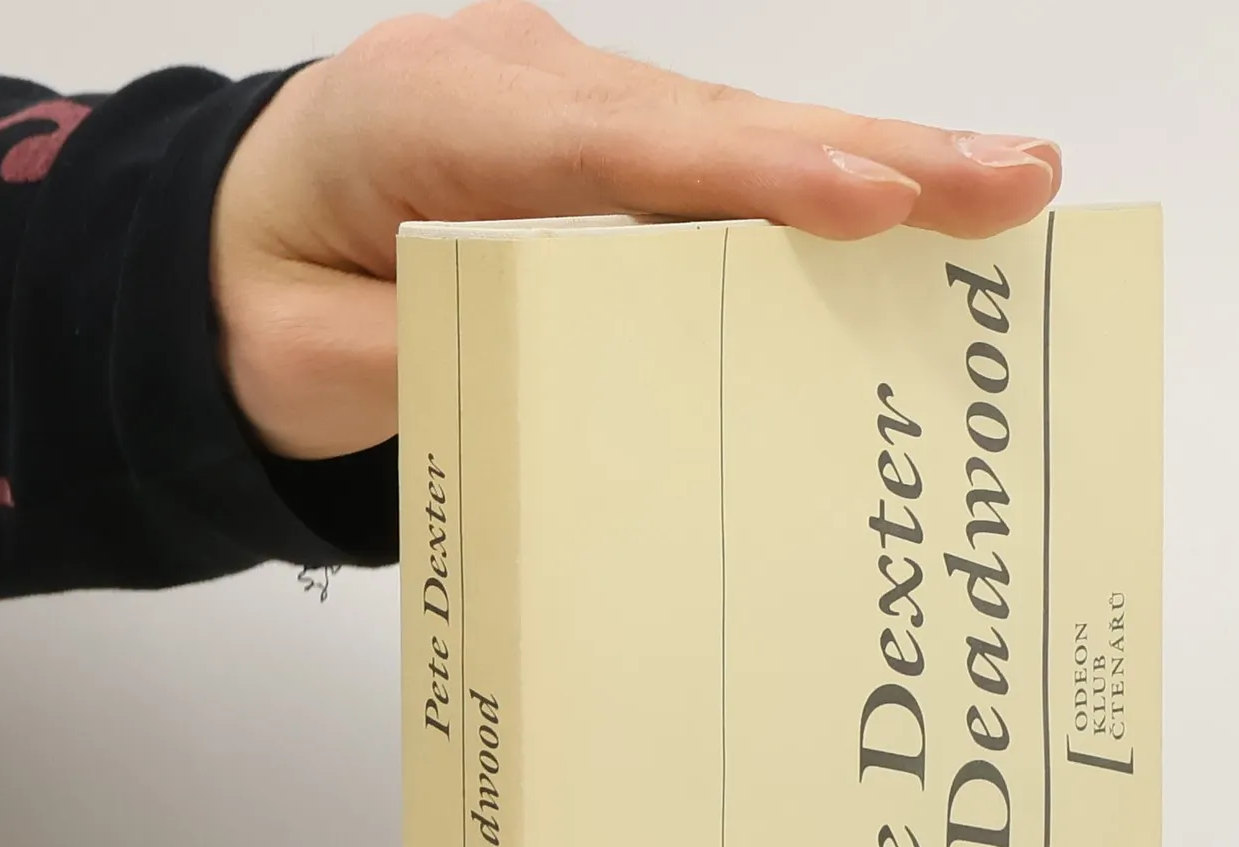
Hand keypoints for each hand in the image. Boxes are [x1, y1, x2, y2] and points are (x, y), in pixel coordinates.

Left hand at [211, 0, 1060, 458]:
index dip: (746, 174)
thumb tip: (580, 369)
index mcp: (427, 117)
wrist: (229, 244)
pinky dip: (815, 191)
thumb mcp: (312, 361)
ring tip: (1003, 193)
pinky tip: (912, 214)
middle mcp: (516, 85)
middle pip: (710, 121)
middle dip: (868, 154)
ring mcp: (568, 104)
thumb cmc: (266, 300)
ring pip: (734, 134)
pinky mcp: (602, 145)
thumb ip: (437, 356)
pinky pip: (718, 165)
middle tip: (1009, 179)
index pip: (609, 146)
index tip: (866, 196)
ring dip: (873, 166)